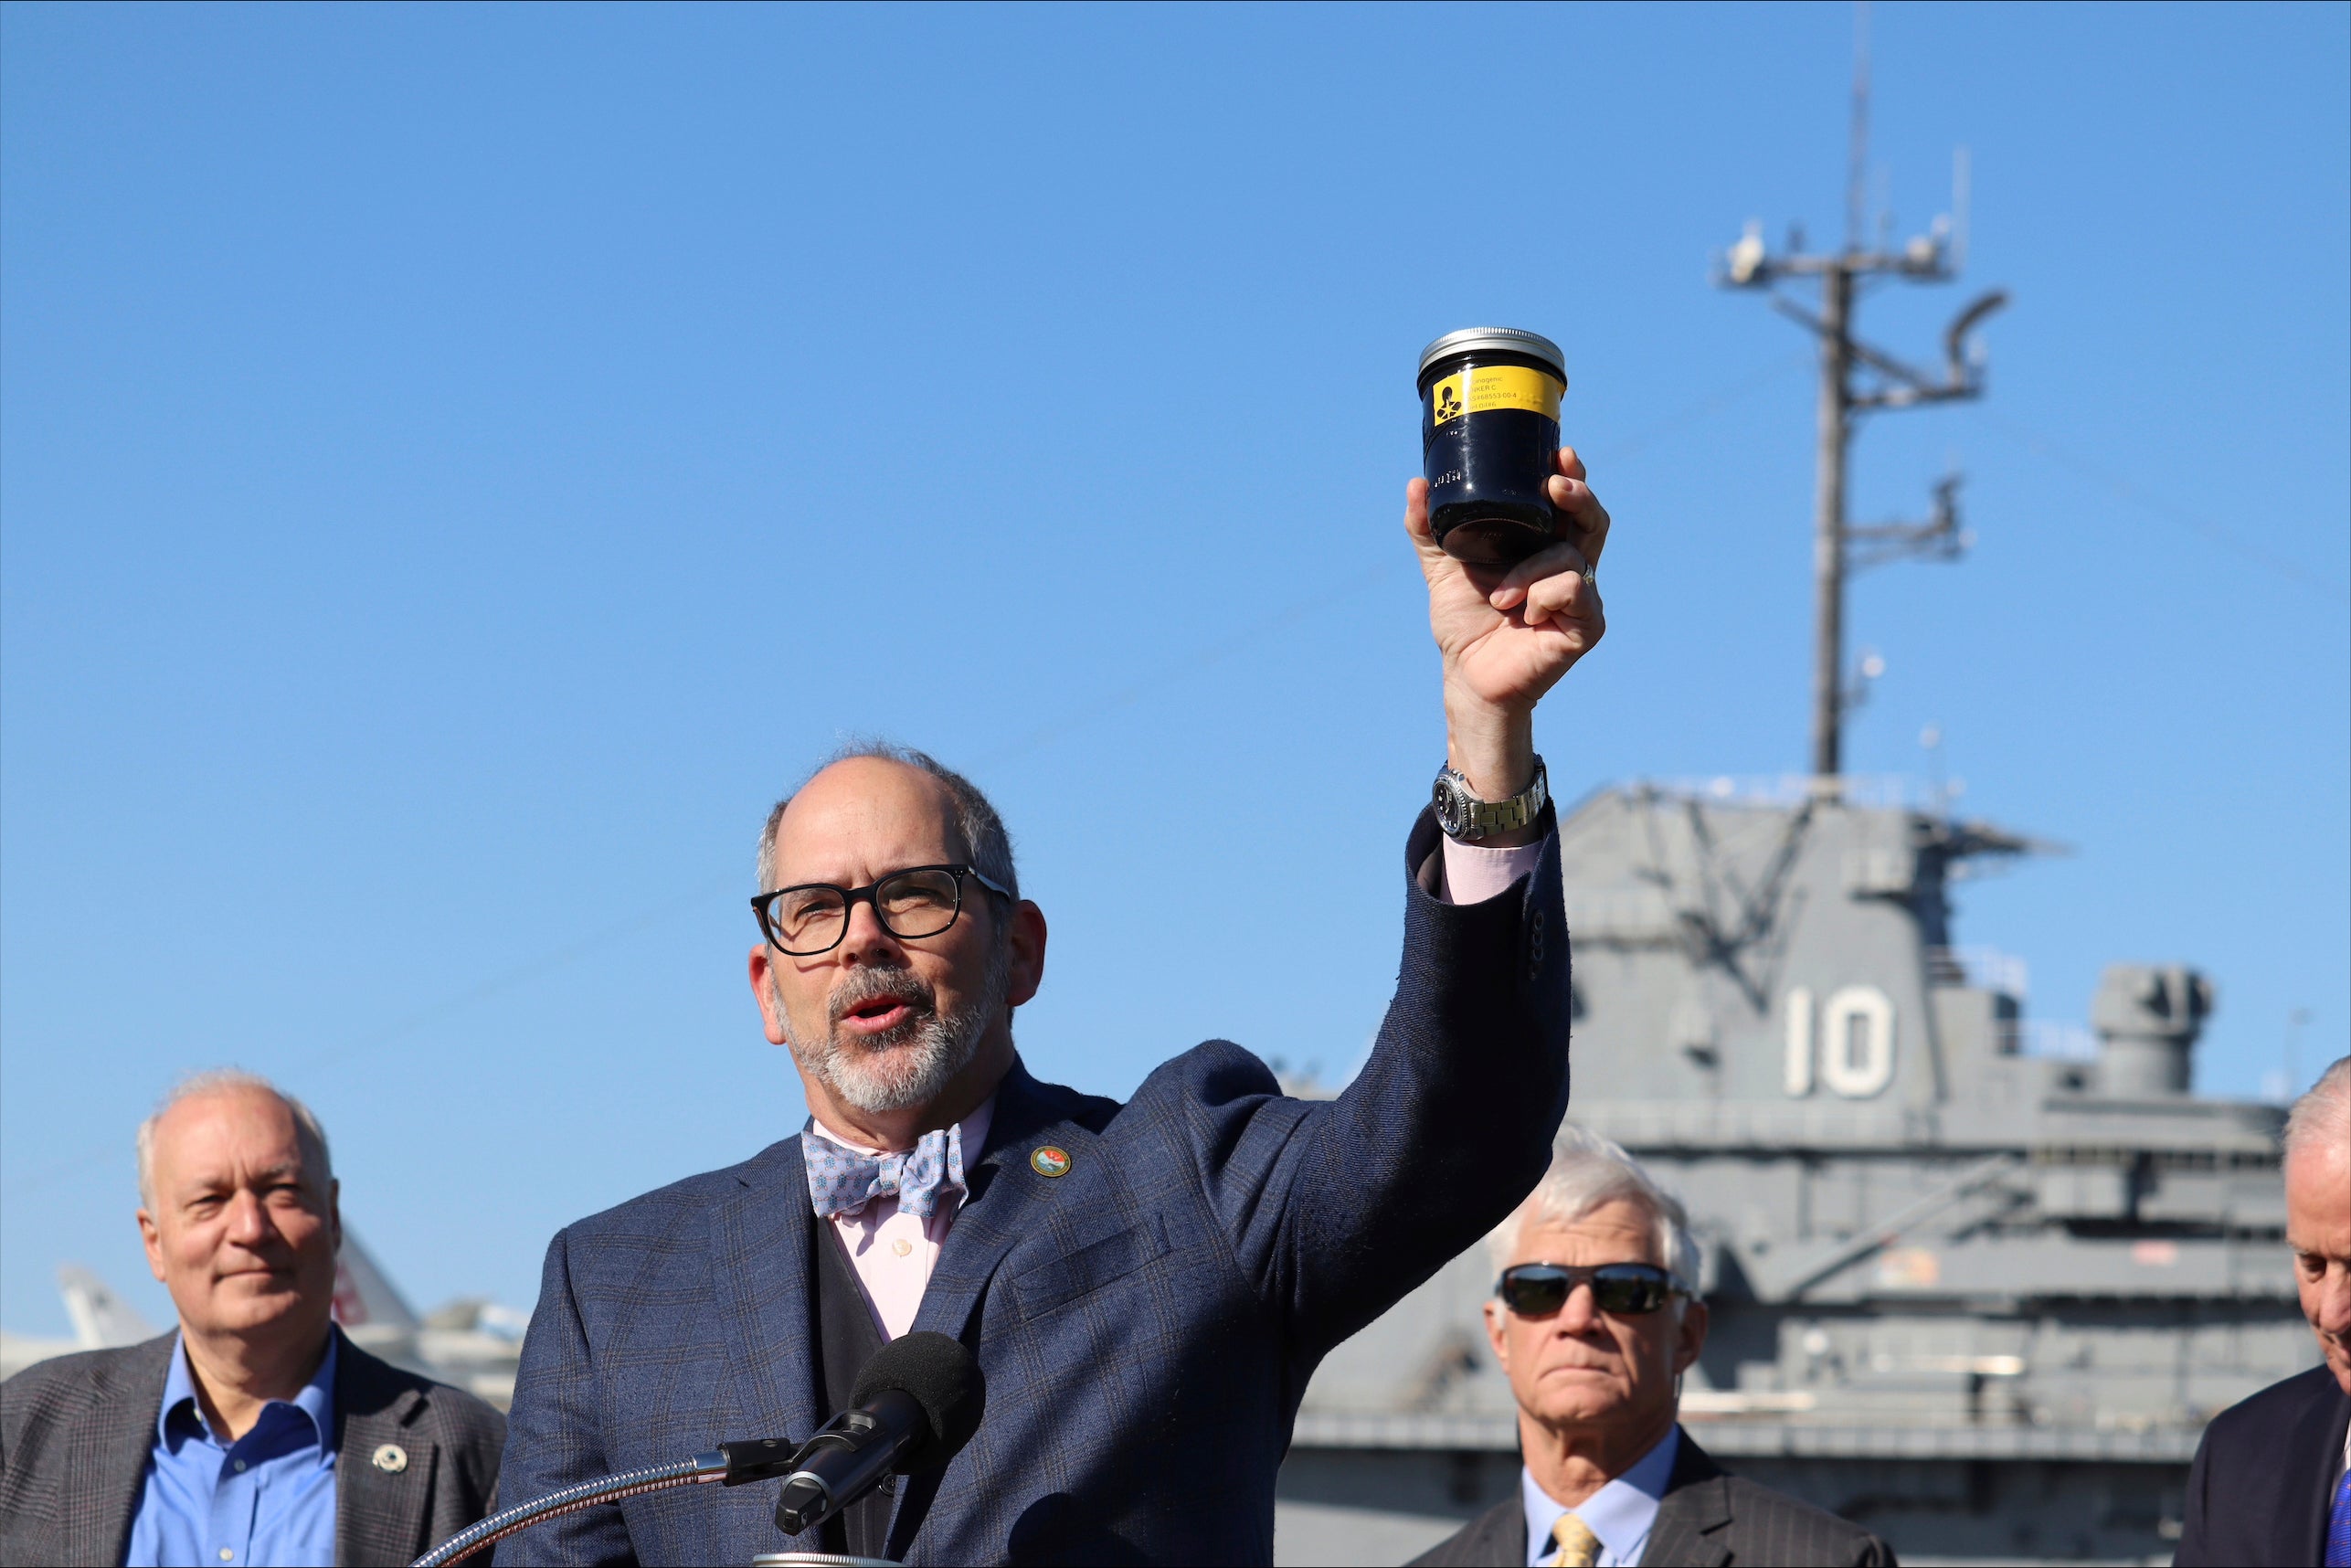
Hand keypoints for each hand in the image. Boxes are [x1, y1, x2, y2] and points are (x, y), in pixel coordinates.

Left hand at [1406, 447, 1609, 805]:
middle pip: (1592, 518)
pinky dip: (1543, 595)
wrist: (1468, 677)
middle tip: (1555, 485)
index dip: (1571, 474)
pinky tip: (1523, 613)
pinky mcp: (1587, 625)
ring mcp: (1581, 595)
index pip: (1567, 503)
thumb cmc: (1464, 624)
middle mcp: (1568, 565)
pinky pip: (1574, 591)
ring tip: (1500, 597)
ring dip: (1531, 569)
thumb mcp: (1442, 568)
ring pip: (1573, 556)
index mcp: (1542, 545)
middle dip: (1578, 495)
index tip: (1559, 451)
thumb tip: (1417, 483)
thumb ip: (1428, 528)